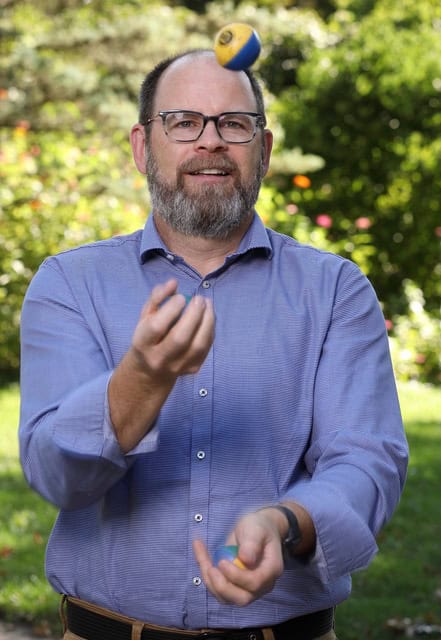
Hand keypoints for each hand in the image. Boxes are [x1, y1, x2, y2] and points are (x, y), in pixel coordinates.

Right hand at [109, 278, 214, 451]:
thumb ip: (157, 298)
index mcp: (142, 343)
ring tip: (208, 304)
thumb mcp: (145, 316)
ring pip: (198, 345)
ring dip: (208, 321)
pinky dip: (210, 330)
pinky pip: (206, 348)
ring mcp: (177, 367)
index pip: (157, 326)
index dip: (172, 309)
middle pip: (180, 338)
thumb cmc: (148, 337)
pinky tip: (209, 317)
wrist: (150, 372)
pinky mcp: (192, 369)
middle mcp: (159, 358)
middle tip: (199, 298)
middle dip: (194, 315)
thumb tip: (174, 283)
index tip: (181, 297)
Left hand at [193, 509, 284, 606]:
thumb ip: (252, 543)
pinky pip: (218, 589)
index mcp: (270, 570)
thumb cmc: (259, 527)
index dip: (236, 577)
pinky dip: (206, 575)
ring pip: (226, 597)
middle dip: (222, 586)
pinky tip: (200, 553)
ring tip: (203, 558)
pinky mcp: (234, 586)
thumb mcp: (256, 529)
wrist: (257, 529)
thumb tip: (245, 560)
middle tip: (210, 569)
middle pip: (241, 598)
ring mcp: (247, 588)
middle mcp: (261, 585)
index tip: (222, 562)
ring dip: (210, 581)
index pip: (254, 583)